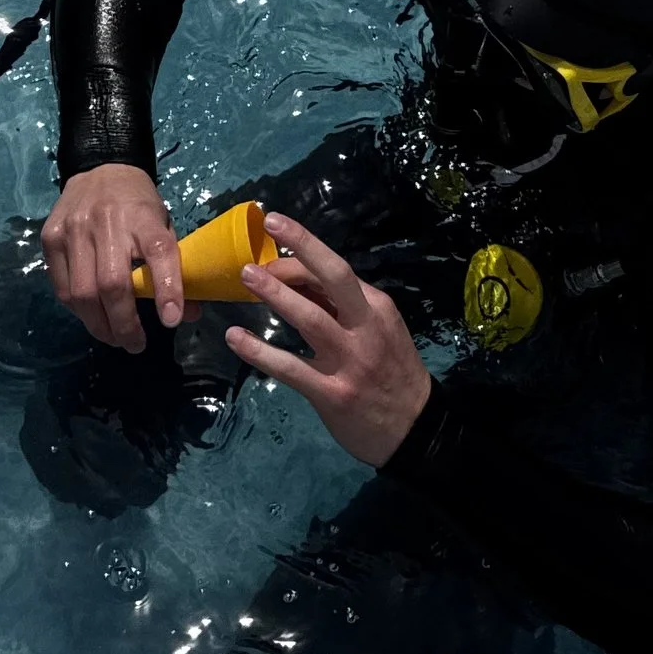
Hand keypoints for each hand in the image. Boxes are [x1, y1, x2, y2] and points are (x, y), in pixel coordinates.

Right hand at [41, 164, 186, 353]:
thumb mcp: (164, 225)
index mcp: (144, 217)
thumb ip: (174, 267)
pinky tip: (91, 315)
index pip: (160, 252)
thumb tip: (187, 314)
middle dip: (124, 325)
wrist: (100, 167)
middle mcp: (107, 221)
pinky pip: (62, 287)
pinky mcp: (50, 237)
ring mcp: (74, 229)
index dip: (167, 289)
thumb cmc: (138, 204)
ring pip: (82, 293)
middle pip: (112, 284)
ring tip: (114, 337)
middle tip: (135, 344)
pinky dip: (78, 310)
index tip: (171, 320)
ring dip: (99, 325)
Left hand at [225, 212, 432, 466]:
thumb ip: (344, 308)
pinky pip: (289, 366)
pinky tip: (234, 337)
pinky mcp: (332, 393)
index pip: (337, 271)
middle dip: (302, 246)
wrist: (417, 431)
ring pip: (309, 317)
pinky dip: (258, 351)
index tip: (275, 245)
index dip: (303, 253)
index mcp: (377, 308)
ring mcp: (349, 361)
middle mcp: (366, 328)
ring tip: (245, 275)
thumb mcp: (379, 331)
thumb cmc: (393, 374)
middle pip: (334, 276)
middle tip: (270, 222)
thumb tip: (299, 281)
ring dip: (275, 293)